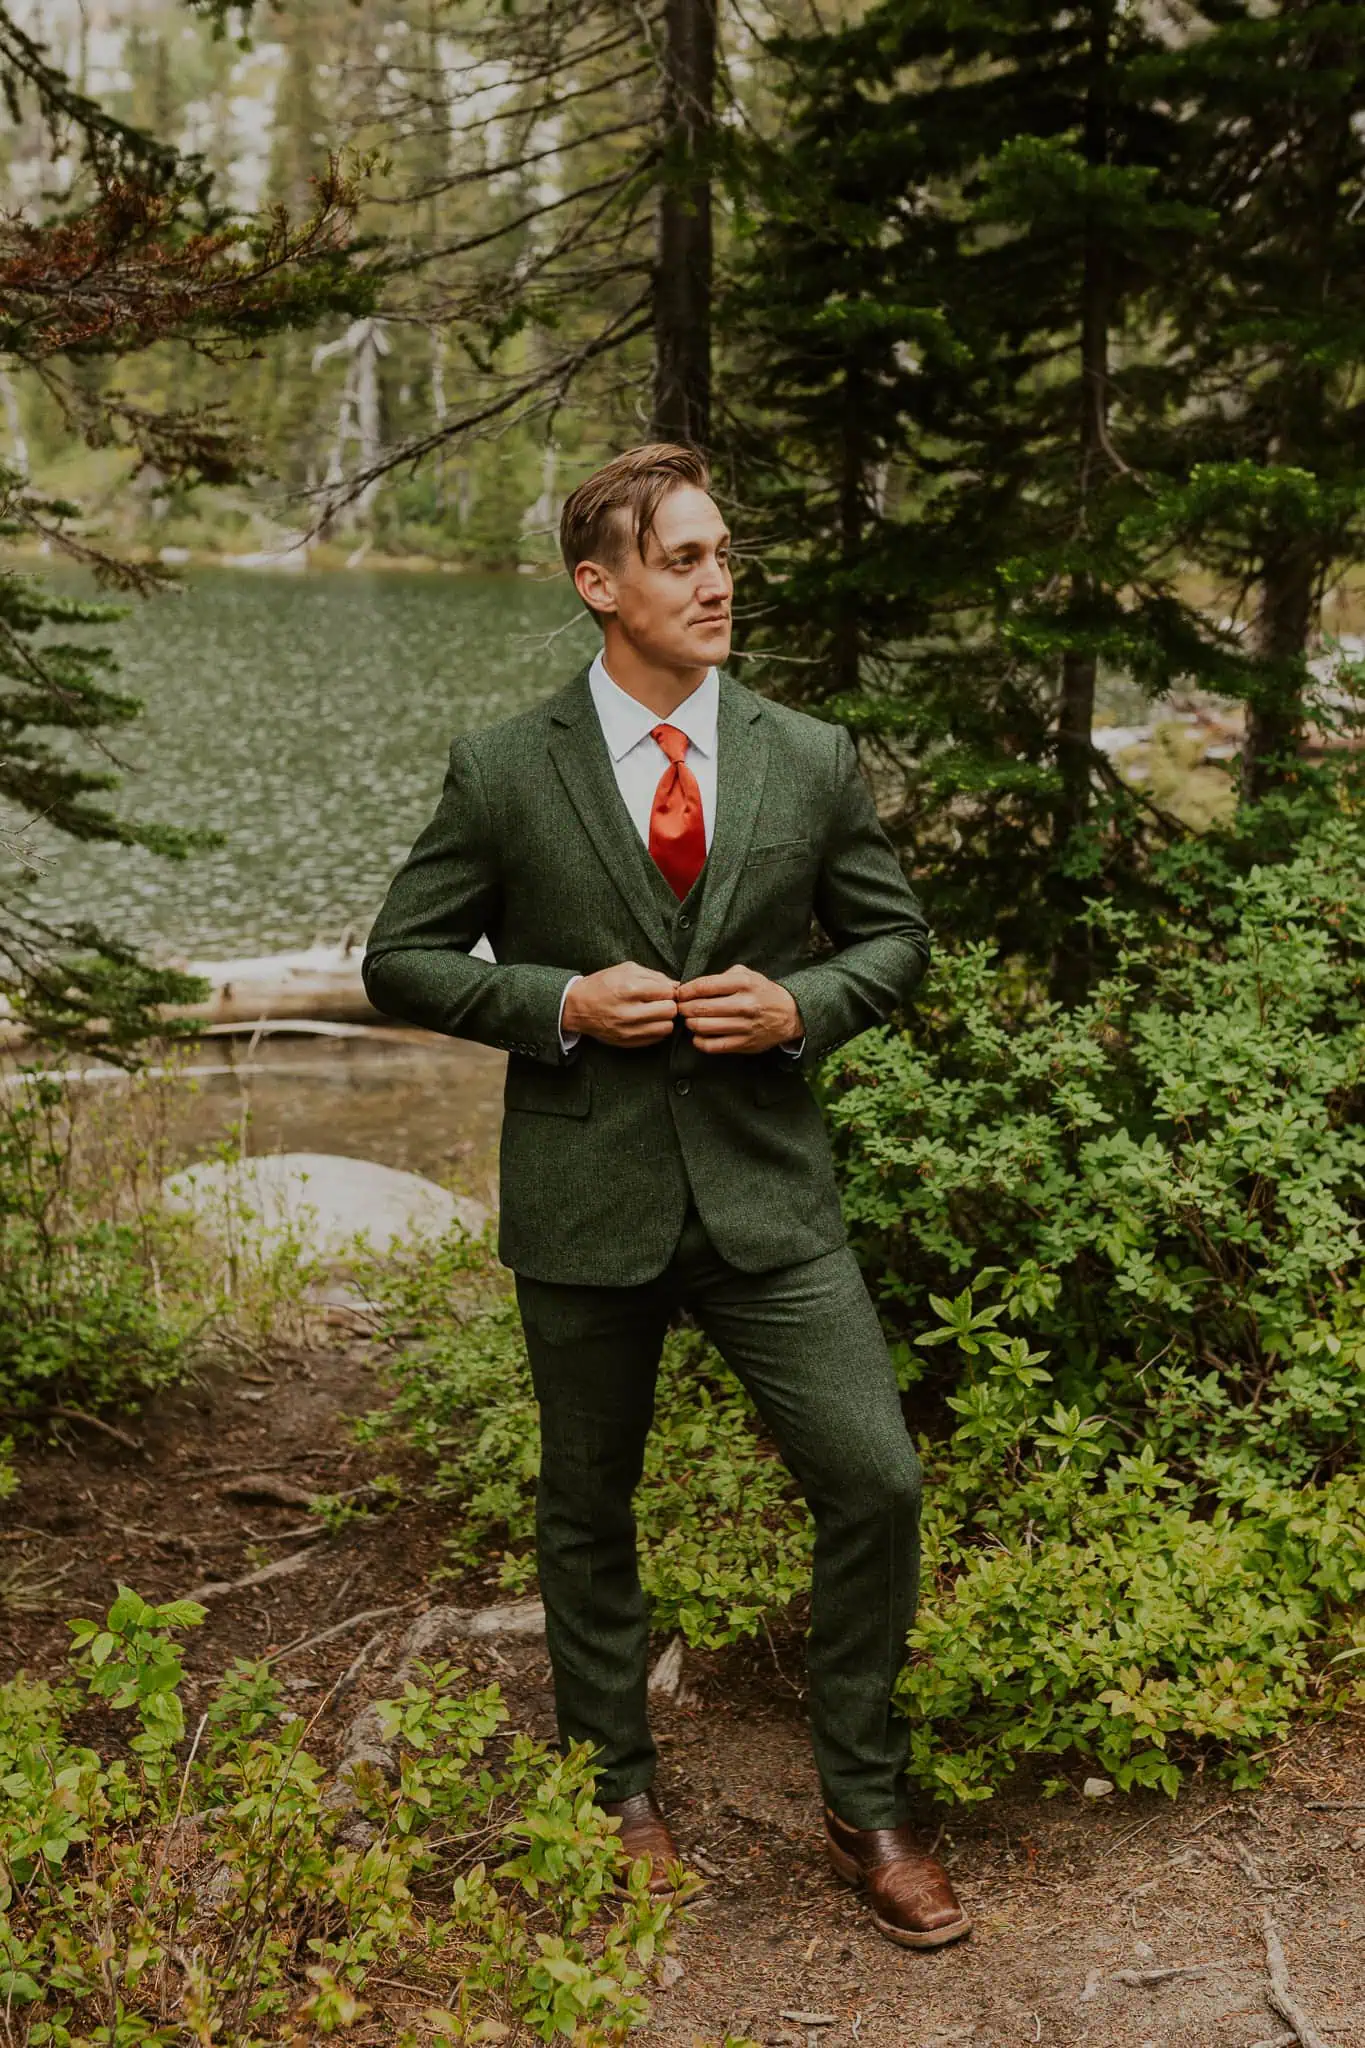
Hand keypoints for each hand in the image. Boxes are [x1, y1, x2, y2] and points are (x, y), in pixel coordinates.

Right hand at [562, 961, 678, 1046]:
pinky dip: (656, 1030)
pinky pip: (655, 1039)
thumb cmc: (603, 984)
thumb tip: (676, 986)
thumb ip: (654, 976)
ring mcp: (628, 1029)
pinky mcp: (627, 1042)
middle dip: (669, 1004)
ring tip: (655, 1013)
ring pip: (666, 1027)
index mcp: (629, 989)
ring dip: (664, 1019)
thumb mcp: (626, 970)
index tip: (663, 990)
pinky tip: (647, 1021)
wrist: (577, 1006)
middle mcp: (629, 1011)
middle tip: (661, 1002)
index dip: (669, 990)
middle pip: (669, 1011)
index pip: (667, 992)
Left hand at [676, 963, 802, 1054]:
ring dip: (690, 1024)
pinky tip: (698, 1036)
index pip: (704, 986)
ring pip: (704, 1027)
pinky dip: (699, 1042)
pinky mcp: (745, 1043)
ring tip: (689, 1020)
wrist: (789, 1014)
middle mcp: (744, 1004)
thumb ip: (722, 977)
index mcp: (743, 983)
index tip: (679, 993)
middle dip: (684, 1008)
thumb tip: (693, 986)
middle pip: (700, 1008)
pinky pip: (714, 1046)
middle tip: (680, 1008)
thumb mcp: (747, 975)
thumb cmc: (761, 992)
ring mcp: (744, 1026)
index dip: (686, 991)